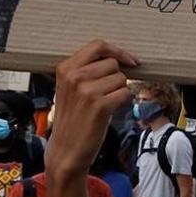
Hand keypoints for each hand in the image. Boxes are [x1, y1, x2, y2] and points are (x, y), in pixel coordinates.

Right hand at [45, 41, 138, 179]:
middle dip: (116, 78)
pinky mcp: (100, 106)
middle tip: (105, 94)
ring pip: (121, 79)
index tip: (130, 60)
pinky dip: (122, 103)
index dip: (118, 51)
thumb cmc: (73, 119)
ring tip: (103, 105)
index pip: (98, 46)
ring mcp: (86, 90)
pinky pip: (125, 93)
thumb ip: (87, 70)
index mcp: (65, 68)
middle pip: (113, 63)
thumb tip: (119, 57)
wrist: (66, 150)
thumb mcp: (70, 88)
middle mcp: (74, 76)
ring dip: (118, 91)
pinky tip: (109, 112)